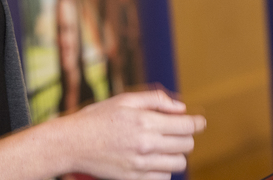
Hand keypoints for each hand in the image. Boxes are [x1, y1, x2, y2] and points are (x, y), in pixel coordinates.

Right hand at [61, 89, 206, 179]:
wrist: (72, 143)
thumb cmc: (97, 118)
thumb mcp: (124, 100)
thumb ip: (155, 100)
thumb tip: (181, 108)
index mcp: (145, 121)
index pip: (186, 125)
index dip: (197, 123)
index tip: (200, 122)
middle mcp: (146, 144)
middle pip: (186, 145)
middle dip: (186, 136)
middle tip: (177, 131)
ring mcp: (141, 164)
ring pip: (178, 163)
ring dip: (177, 154)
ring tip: (165, 146)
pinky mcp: (135, 178)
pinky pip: (163, 177)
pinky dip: (163, 168)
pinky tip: (154, 159)